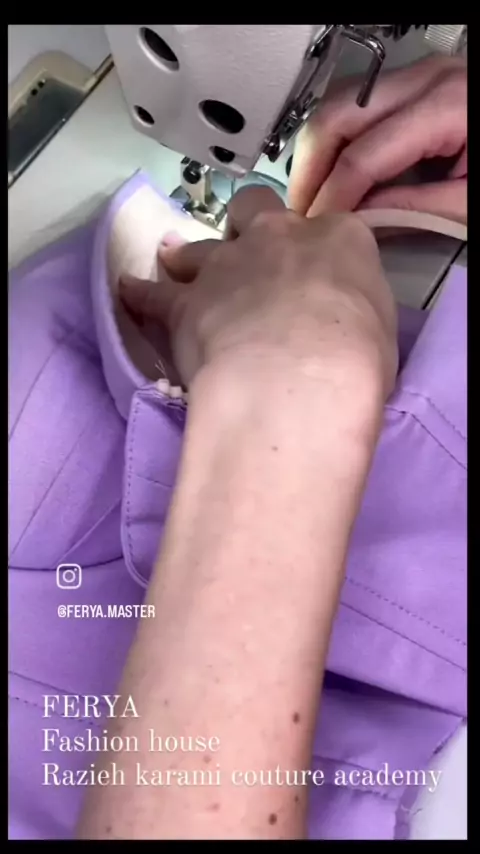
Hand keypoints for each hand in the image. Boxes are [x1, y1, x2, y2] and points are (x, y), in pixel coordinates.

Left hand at [120, 187, 396, 402]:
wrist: (299, 378)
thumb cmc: (358, 360)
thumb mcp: (380, 327)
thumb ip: (356, 307)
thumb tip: (343, 318)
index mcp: (338, 239)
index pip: (327, 230)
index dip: (317, 250)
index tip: (315, 274)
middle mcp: (278, 237)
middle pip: (255, 209)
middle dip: (248, 223)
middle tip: (246, 248)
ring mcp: (226, 265)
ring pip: (199, 246)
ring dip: (191, 255)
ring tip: (178, 262)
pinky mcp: (184, 302)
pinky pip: (153, 292)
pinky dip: (141, 293)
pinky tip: (128, 290)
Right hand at [288, 55, 466, 222]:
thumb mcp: (471, 200)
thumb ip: (414, 211)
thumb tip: (360, 223)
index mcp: (445, 107)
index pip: (362, 157)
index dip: (331, 198)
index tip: (316, 228)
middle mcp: (425, 81)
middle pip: (337, 115)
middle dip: (309, 168)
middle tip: (299, 211)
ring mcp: (418, 77)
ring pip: (339, 104)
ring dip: (316, 150)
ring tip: (311, 195)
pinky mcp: (415, 86)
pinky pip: (357, 106)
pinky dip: (336, 140)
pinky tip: (333, 174)